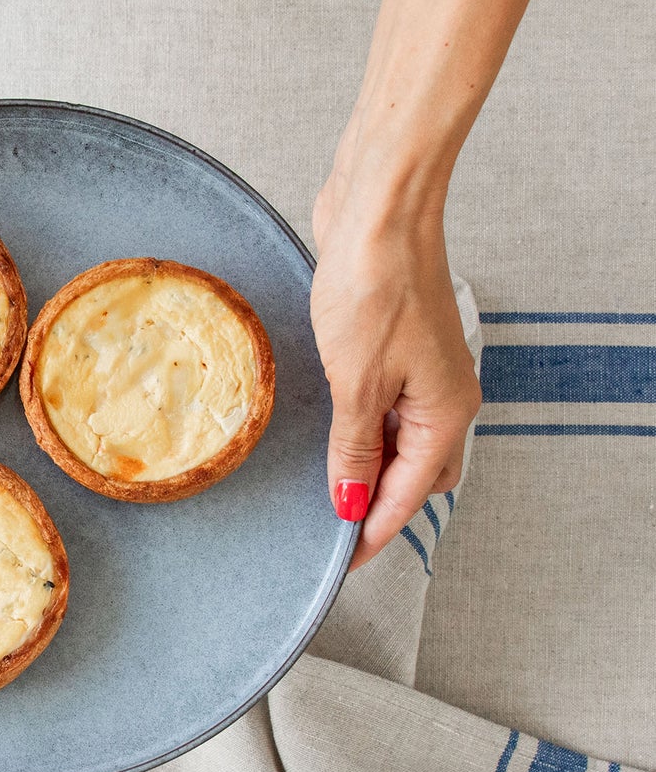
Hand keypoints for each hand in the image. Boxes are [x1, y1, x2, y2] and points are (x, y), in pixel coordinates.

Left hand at [310, 163, 480, 568]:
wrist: (380, 208)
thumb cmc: (375, 284)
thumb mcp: (356, 382)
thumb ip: (354, 449)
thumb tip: (351, 503)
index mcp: (446, 412)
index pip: (409, 496)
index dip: (372, 532)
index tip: (339, 563)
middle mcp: (445, 396)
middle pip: (417, 474)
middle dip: (379, 504)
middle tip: (330, 530)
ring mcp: (423, 371)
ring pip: (402, 441)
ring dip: (368, 466)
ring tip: (324, 488)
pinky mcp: (398, 347)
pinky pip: (386, 407)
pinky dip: (363, 430)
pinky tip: (331, 434)